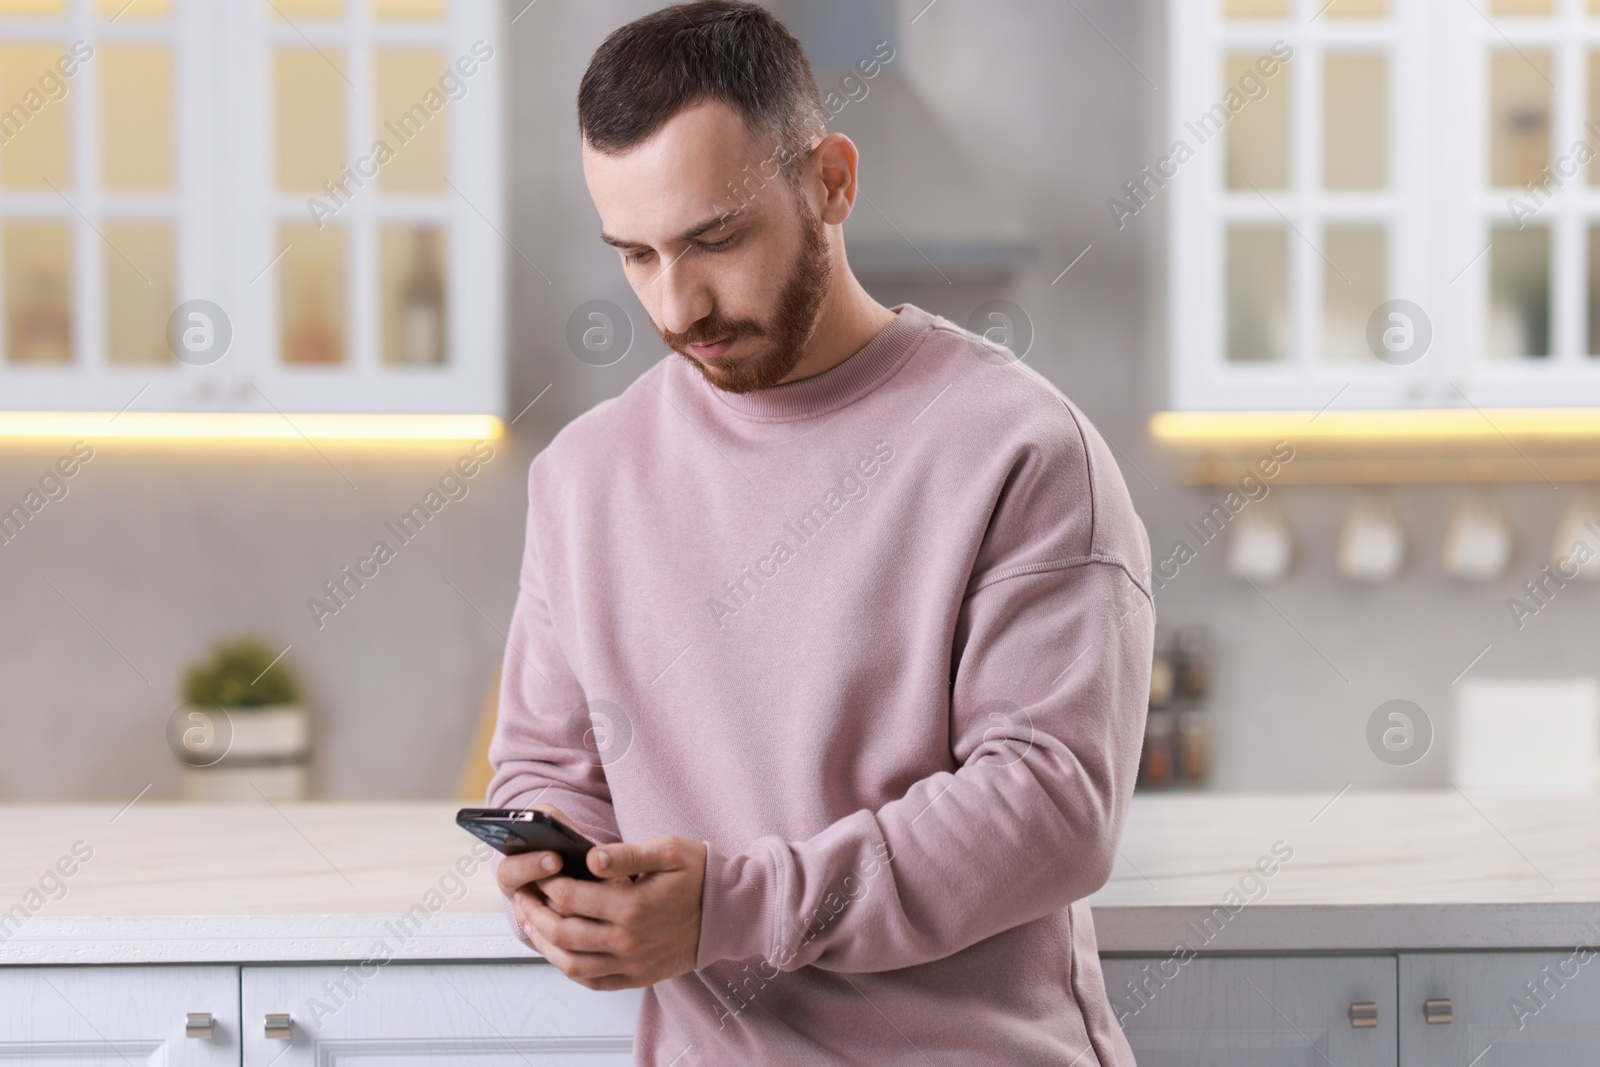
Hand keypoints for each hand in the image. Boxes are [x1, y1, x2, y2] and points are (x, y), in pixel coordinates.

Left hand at [496, 811, 705, 990]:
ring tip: (532, 923)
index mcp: (633, 906)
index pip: (571, 897)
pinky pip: (593, 981)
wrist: (730, 913)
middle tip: (523, 897)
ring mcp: (632, 964)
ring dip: (545, 943)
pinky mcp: (637, 977)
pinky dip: (569, 968)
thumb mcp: (668, 851)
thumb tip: (589, 858)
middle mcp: (628, 941)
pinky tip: (559, 950)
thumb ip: (626, 855)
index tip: (537, 870)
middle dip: (535, 913)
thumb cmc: (699, 875)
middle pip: (563, 932)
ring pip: (572, 962)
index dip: (547, 883)